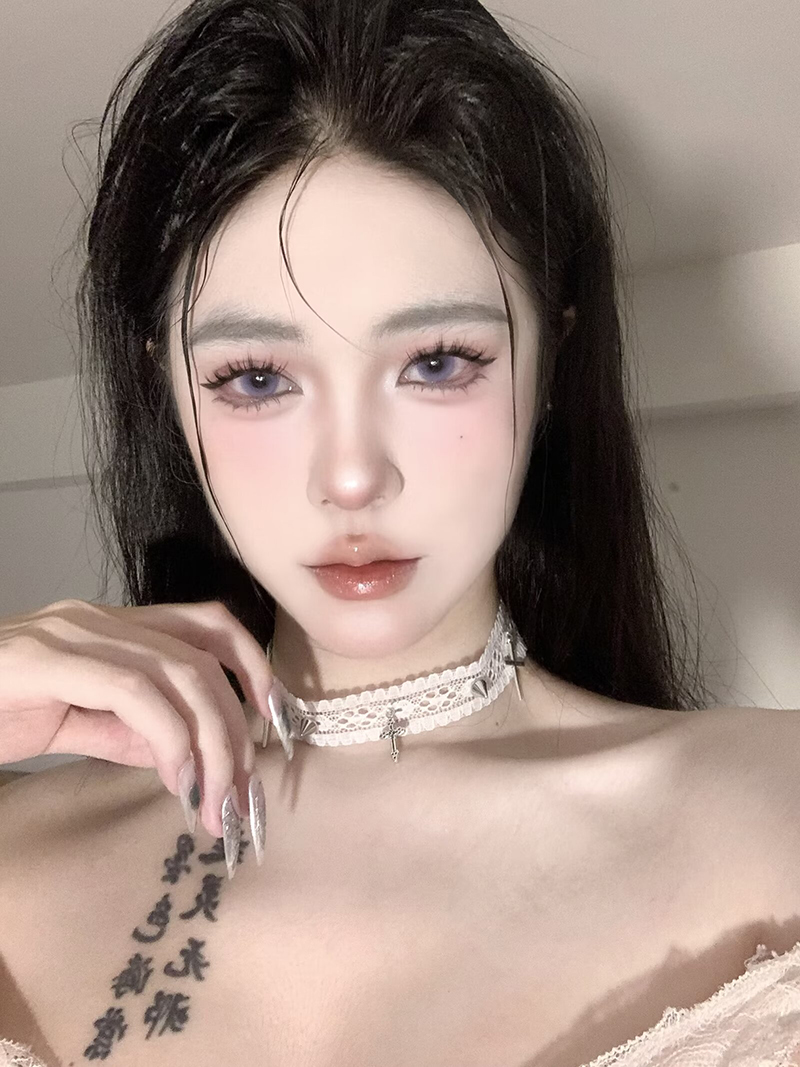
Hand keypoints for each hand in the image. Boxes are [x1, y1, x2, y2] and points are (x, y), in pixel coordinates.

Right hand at [0, 598, 275, 840]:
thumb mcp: (76, 722)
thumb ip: (131, 732)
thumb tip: (187, 755)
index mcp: (112, 626)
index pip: (206, 625)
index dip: (252, 665)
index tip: (274, 721)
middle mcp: (100, 618)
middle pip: (203, 656)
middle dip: (237, 728)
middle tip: (242, 796)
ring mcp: (73, 632)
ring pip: (178, 673)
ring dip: (211, 742)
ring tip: (214, 802)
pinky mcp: (47, 658)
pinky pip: (132, 690)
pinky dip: (168, 735)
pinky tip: (175, 779)